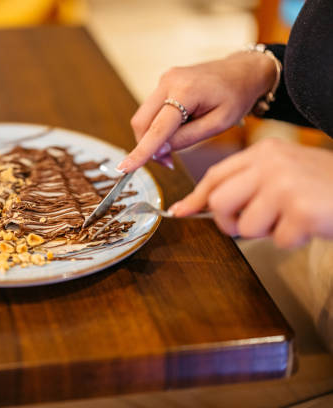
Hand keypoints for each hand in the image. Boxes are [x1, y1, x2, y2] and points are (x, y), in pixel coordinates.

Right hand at [117, 51, 277, 171]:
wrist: (242, 71)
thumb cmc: (236, 96)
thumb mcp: (219, 124)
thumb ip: (187, 138)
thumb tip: (160, 149)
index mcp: (186, 90)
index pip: (157, 128)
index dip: (141, 151)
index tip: (125, 168)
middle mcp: (169, 81)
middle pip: (141, 122)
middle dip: (147, 146)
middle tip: (168, 161)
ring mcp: (164, 80)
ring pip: (143, 118)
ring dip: (153, 137)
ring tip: (175, 146)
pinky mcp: (163, 83)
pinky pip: (151, 111)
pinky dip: (158, 126)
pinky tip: (176, 130)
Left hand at [169, 138, 332, 248]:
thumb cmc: (326, 186)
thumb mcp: (285, 172)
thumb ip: (249, 183)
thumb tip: (203, 205)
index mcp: (266, 153)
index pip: (217, 176)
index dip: (196, 197)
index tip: (180, 211)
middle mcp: (271, 165)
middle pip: (220, 202)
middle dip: (229, 221)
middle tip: (254, 223)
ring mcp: (285, 186)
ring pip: (245, 226)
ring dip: (267, 232)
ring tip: (292, 219)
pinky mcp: (301, 210)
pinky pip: (278, 240)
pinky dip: (293, 240)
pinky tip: (310, 225)